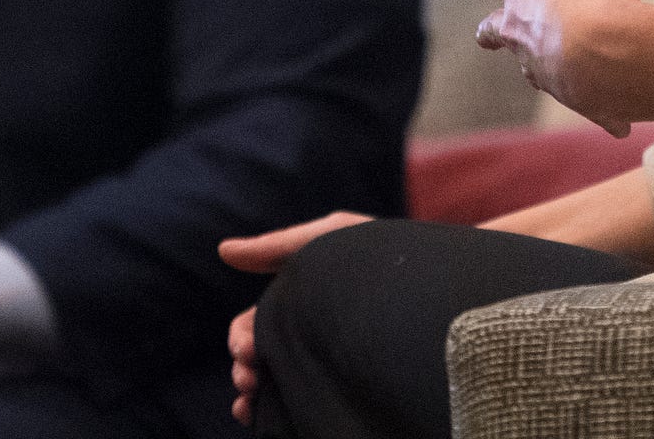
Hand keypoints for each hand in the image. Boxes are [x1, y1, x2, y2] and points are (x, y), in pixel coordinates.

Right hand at [217, 211, 372, 427]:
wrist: (430, 281)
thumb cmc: (378, 252)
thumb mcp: (328, 236)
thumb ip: (277, 246)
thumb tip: (223, 251)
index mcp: (299, 304)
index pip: (255, 327)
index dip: (241, 339)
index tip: (244, 350)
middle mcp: (308, 335)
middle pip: (261, 359)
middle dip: (244, 369)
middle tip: (248, 378)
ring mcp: (325, 362)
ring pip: (277, 385)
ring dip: (254, 395)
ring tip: (250, 404)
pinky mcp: (345, 386)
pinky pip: (302, 405)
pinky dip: (274, 412)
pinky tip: (264, 417)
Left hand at [453, 0, 653, 135]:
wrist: (614, 58)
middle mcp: (524, 29)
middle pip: (495, 31)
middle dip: (492, 30)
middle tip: (486, 32)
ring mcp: (544, 69)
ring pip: (532, 69)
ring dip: (543, 66)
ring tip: (561, 70)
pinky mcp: (574, 99)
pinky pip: (588, 105)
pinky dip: (600, 108)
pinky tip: (615, 121)